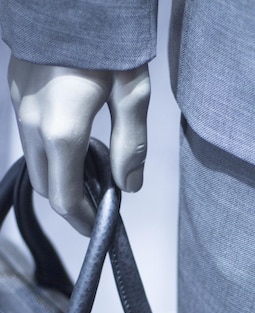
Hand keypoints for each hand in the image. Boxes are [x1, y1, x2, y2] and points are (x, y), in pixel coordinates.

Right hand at [8, 56, 150, 234]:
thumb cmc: (105, 38)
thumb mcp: (132, 93)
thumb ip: (131, 146)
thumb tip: (128, 186)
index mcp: (62, 131)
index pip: (67, 198)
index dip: (85, 221)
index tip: (101, 227)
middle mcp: (33, 125)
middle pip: (48, 188)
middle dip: (73, 204)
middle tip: (101, 202)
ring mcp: (20, 108)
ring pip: (37, 165)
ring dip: (62, 178)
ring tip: (94, 169)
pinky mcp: (18, 93)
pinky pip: (30, 140)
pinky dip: (52, 154)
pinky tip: (76, 140)